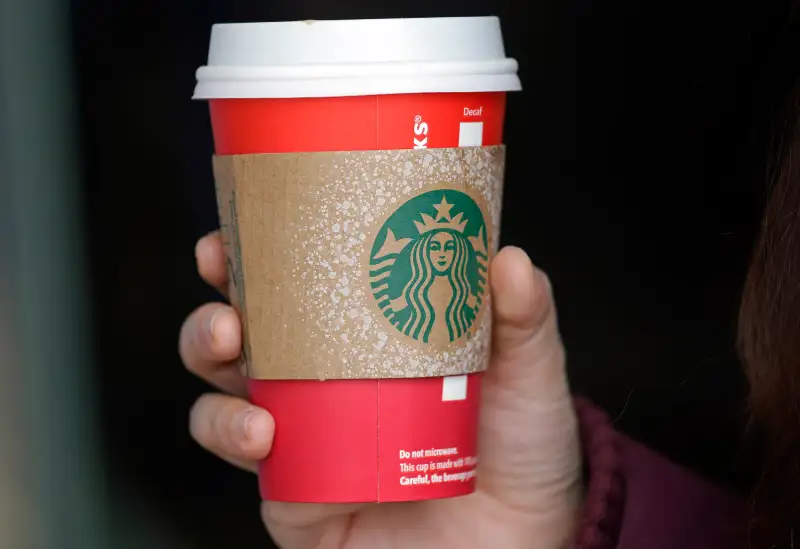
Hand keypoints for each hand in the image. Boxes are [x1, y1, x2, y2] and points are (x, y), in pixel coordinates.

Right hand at [180, 232, 581, 548]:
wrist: (517, 543)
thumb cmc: (520, 449)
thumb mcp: (527, 375)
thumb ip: (522, 321)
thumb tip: (509, 259)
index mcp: (368, 338)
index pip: (307, 282)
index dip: (267, 246)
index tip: (246, 213)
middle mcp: (325, 379)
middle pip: (247, 327)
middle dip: (220, 294)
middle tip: (223, 272)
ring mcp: (303, 432)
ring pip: (222, 383)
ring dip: (207, 353)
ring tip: (233, 348)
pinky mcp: (292, 488)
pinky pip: (238, 451)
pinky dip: (229, 429)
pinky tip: (263, 428)